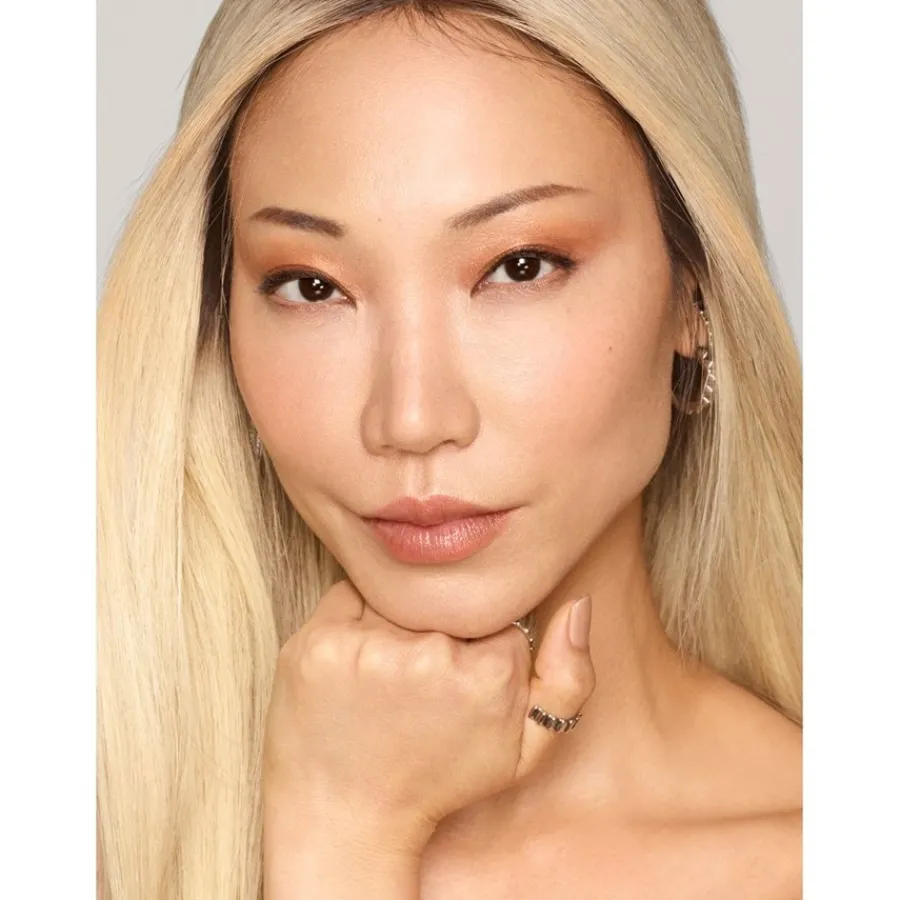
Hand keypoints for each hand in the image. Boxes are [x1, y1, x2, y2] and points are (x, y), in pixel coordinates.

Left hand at [262, 579, 594, 856]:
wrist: (345, 820)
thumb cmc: (439, 782)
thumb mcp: (523, 750)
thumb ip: (568, 679)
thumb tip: (578, 604)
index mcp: (488, 674)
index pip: (494, 613)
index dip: (476, 643)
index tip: (457, 679)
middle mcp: (429, 655)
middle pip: (446, 602)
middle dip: (436, 630)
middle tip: (417, 682)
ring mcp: (368, 648)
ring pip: (398, 594)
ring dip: (393, 621)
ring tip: (384, 677)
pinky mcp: (319, 644)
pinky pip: (350, 593)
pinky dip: (353, 618)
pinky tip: (354, 665)